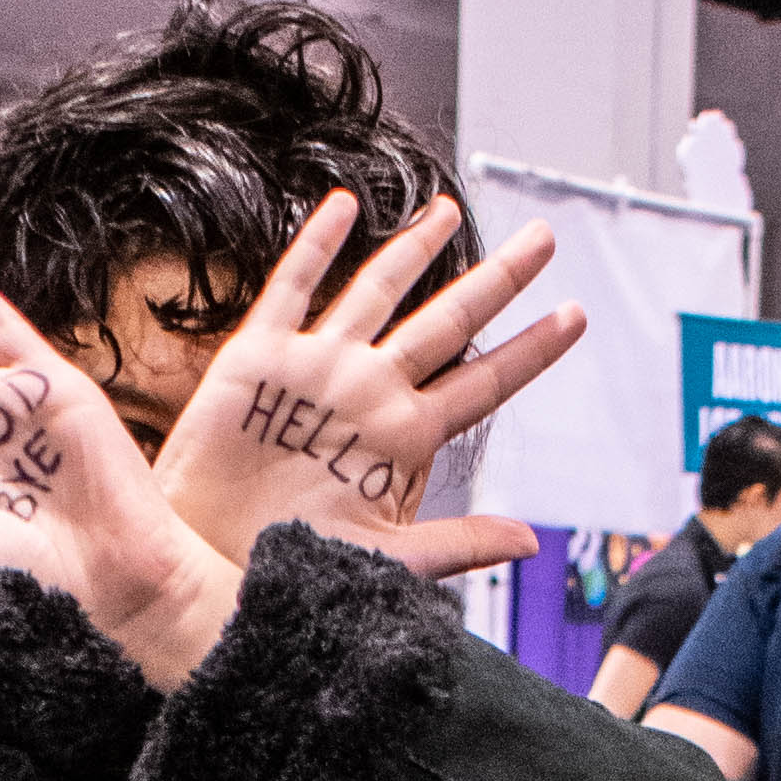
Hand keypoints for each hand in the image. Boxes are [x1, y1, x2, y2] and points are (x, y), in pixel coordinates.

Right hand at [152, 188, 582, 583]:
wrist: (205, 569)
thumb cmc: (288, 572)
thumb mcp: (384, 562)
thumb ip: (458, 542)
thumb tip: (530, 542)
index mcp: (403, 437)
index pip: (484, 382)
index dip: (530, 349)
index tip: (574, 317)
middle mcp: (369, 392)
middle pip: (447, 320)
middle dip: (497, 278)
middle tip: (542, 240)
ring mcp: (317, 370)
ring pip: (378, 292)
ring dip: (414, 248)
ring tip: (448, 208)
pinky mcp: (259, 358)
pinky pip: (293, 289)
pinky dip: (315, 247)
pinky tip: (343, 209)